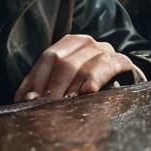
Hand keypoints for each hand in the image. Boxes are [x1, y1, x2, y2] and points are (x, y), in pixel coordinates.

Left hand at [14, 34, 143, 102]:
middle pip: (63, 61)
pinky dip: (95, 78)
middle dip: (52, 87)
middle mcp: (87, 43)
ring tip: (63, 104)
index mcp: (70, 44)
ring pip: (82, 65)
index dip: (36, 78)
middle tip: (44, 107)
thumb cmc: (87, 87)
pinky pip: (106, 66)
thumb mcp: (65, 84)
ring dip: (70, 87)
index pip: (48, 57)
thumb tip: (25, 99)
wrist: (125, 84)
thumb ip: (46, 87)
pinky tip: (88, 91)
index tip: (28, 100)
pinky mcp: (121, 61)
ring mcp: (105, 50)